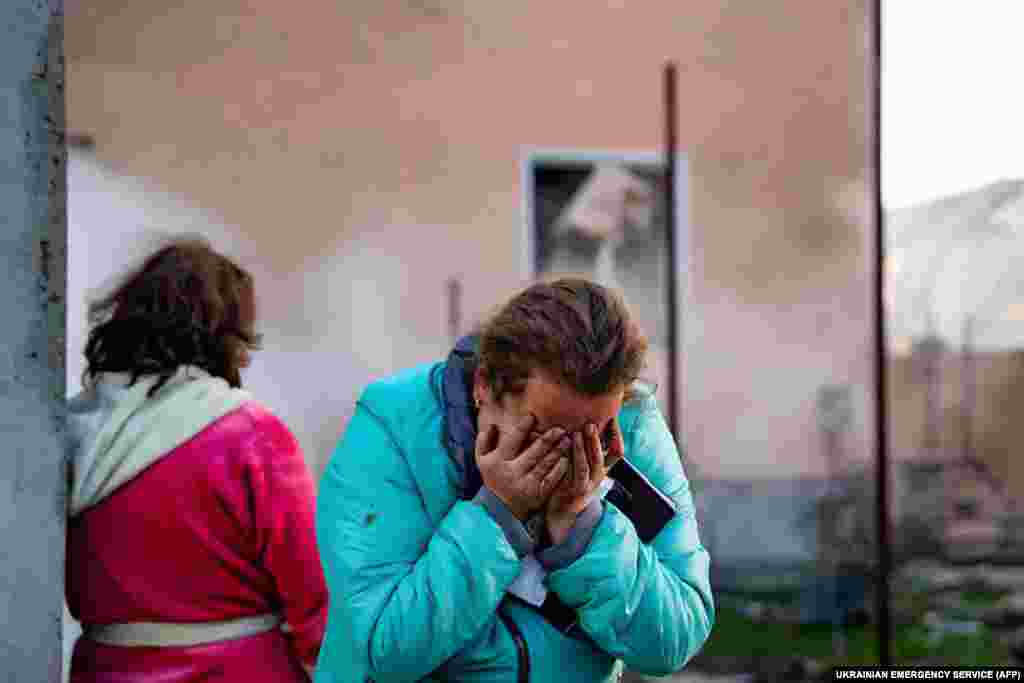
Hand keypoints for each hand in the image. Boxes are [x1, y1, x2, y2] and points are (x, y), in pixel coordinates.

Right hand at [476, 414, 572, 519]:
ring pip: (544, 464)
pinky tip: (566, 460)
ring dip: (557, 451)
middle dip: (548, 439)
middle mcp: (512, 472)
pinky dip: (559, 469)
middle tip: (560, 428)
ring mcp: (526, 484)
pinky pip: (551, 480)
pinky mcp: (537, 494)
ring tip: (568, 440)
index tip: (532, 417)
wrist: (501, 509)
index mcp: (499, 461)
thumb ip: (483, 442)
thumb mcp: (482, 461)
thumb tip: (491, 425)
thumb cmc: (494, 479)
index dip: (523, 427)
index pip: (513, 440)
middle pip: (533, 452)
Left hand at [545, 418, 624, 543]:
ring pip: (589, 463)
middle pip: (602, 455)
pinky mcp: (575, 491)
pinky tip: (567, 447)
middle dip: (598, 438)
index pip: (616, 451)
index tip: (611, 417)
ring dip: (585, 447)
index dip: (616, 435)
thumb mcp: (581, 466)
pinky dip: (574, 459)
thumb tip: (584, 424)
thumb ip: (584, 449)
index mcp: (601, 468)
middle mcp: (598, 476)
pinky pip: (576, 473)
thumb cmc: (569, 483)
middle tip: (591, 422)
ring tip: (579, 431)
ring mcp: (588, 485)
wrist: (561, 512)